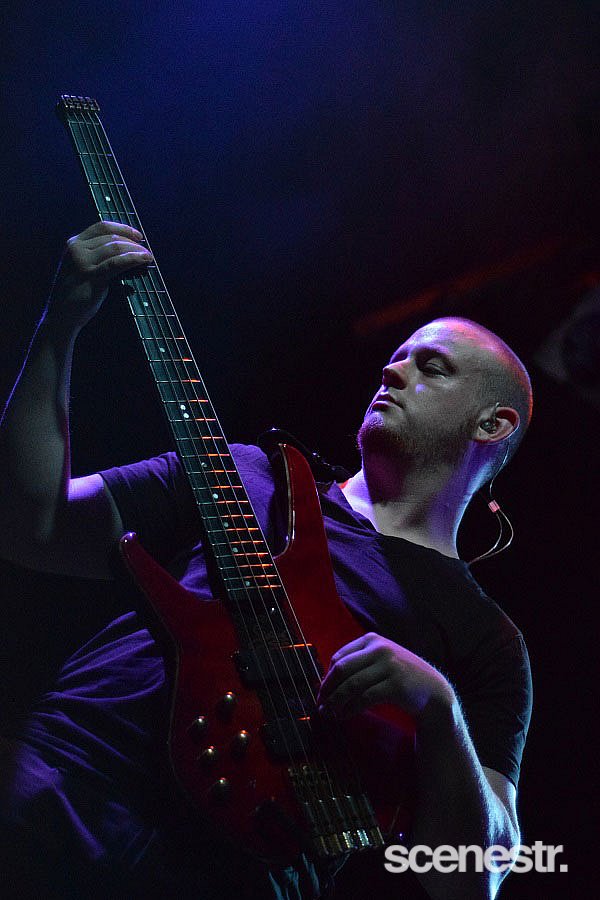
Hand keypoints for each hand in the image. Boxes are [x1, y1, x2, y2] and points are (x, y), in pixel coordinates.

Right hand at [48, 221, 152, 330]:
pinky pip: (117, 263)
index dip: (123, 228)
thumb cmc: (75, 293)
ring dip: (135, 250)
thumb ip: (95, 256)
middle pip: (111, 237)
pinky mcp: (91, 276)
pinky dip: (133, 259)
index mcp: (73, 244)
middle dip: (132, 242)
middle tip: (145, 250)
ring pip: (115, 248)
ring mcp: (82, 262)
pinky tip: (144, 259)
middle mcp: (76, 249)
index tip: (138, 235)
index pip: (101, 226)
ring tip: (148, 256)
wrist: (62, 315)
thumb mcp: (81, 267)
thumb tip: (124, 250)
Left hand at [317, 632, 454, 722]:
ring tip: (330, 713)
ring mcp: (389, 666)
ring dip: (337, 701)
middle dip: (328, 689)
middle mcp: (380, 649)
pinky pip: (365, 698)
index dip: (327, 676)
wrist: (432, 690)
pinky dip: (351, 709)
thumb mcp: (380, 660)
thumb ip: (358, 663)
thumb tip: (326, 681)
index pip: (339, 657)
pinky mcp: (396, 685)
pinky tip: (345, 715)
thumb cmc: (400, 677)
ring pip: (352, 685)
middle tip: (321, 704)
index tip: (322, 692)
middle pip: (342, 669)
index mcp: (372, 639)